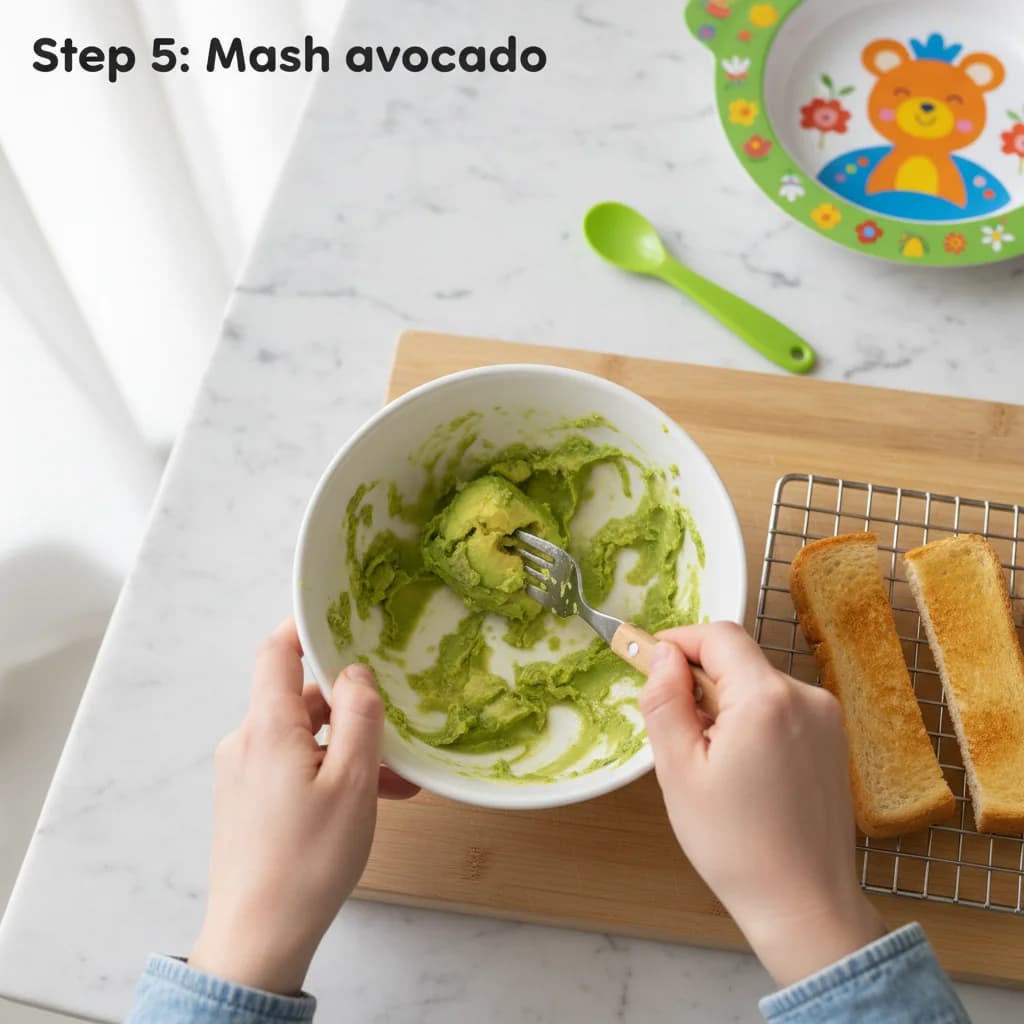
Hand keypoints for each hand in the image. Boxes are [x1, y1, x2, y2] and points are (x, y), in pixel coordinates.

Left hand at [189, 619, 417, 994]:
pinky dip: (330, 775)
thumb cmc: (307, 861)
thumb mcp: (353, 783)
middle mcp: (247, 742)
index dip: (307, 628)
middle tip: (397, 735)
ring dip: (349, 751)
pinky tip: (366, 803)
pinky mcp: (248, 802)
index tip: (343, 620)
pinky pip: (293, 768)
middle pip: (301, 699)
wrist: (257, 938)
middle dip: (353, 711)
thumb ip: (359, 718)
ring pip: (304, 739)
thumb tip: (357, 675)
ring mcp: (244, 774)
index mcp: (267, 727)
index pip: (277, 651)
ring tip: (395, 784)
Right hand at [639, 623, 884, 987]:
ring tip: (713, 762)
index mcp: (767, 699)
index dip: (678, 641)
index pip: (718, 635)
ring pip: (757, 683)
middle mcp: (806, 698)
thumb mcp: (679, 771)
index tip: (650, 663)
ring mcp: (826, 718)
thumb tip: (663, 654)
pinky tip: (744, 771)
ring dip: (726, 704)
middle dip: (700, 682)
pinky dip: (753, 721)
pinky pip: (781, 707)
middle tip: (678, 733)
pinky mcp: (833, 739)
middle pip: (738, 659)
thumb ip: (665, 700)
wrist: (804, 904)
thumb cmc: (736, 847)